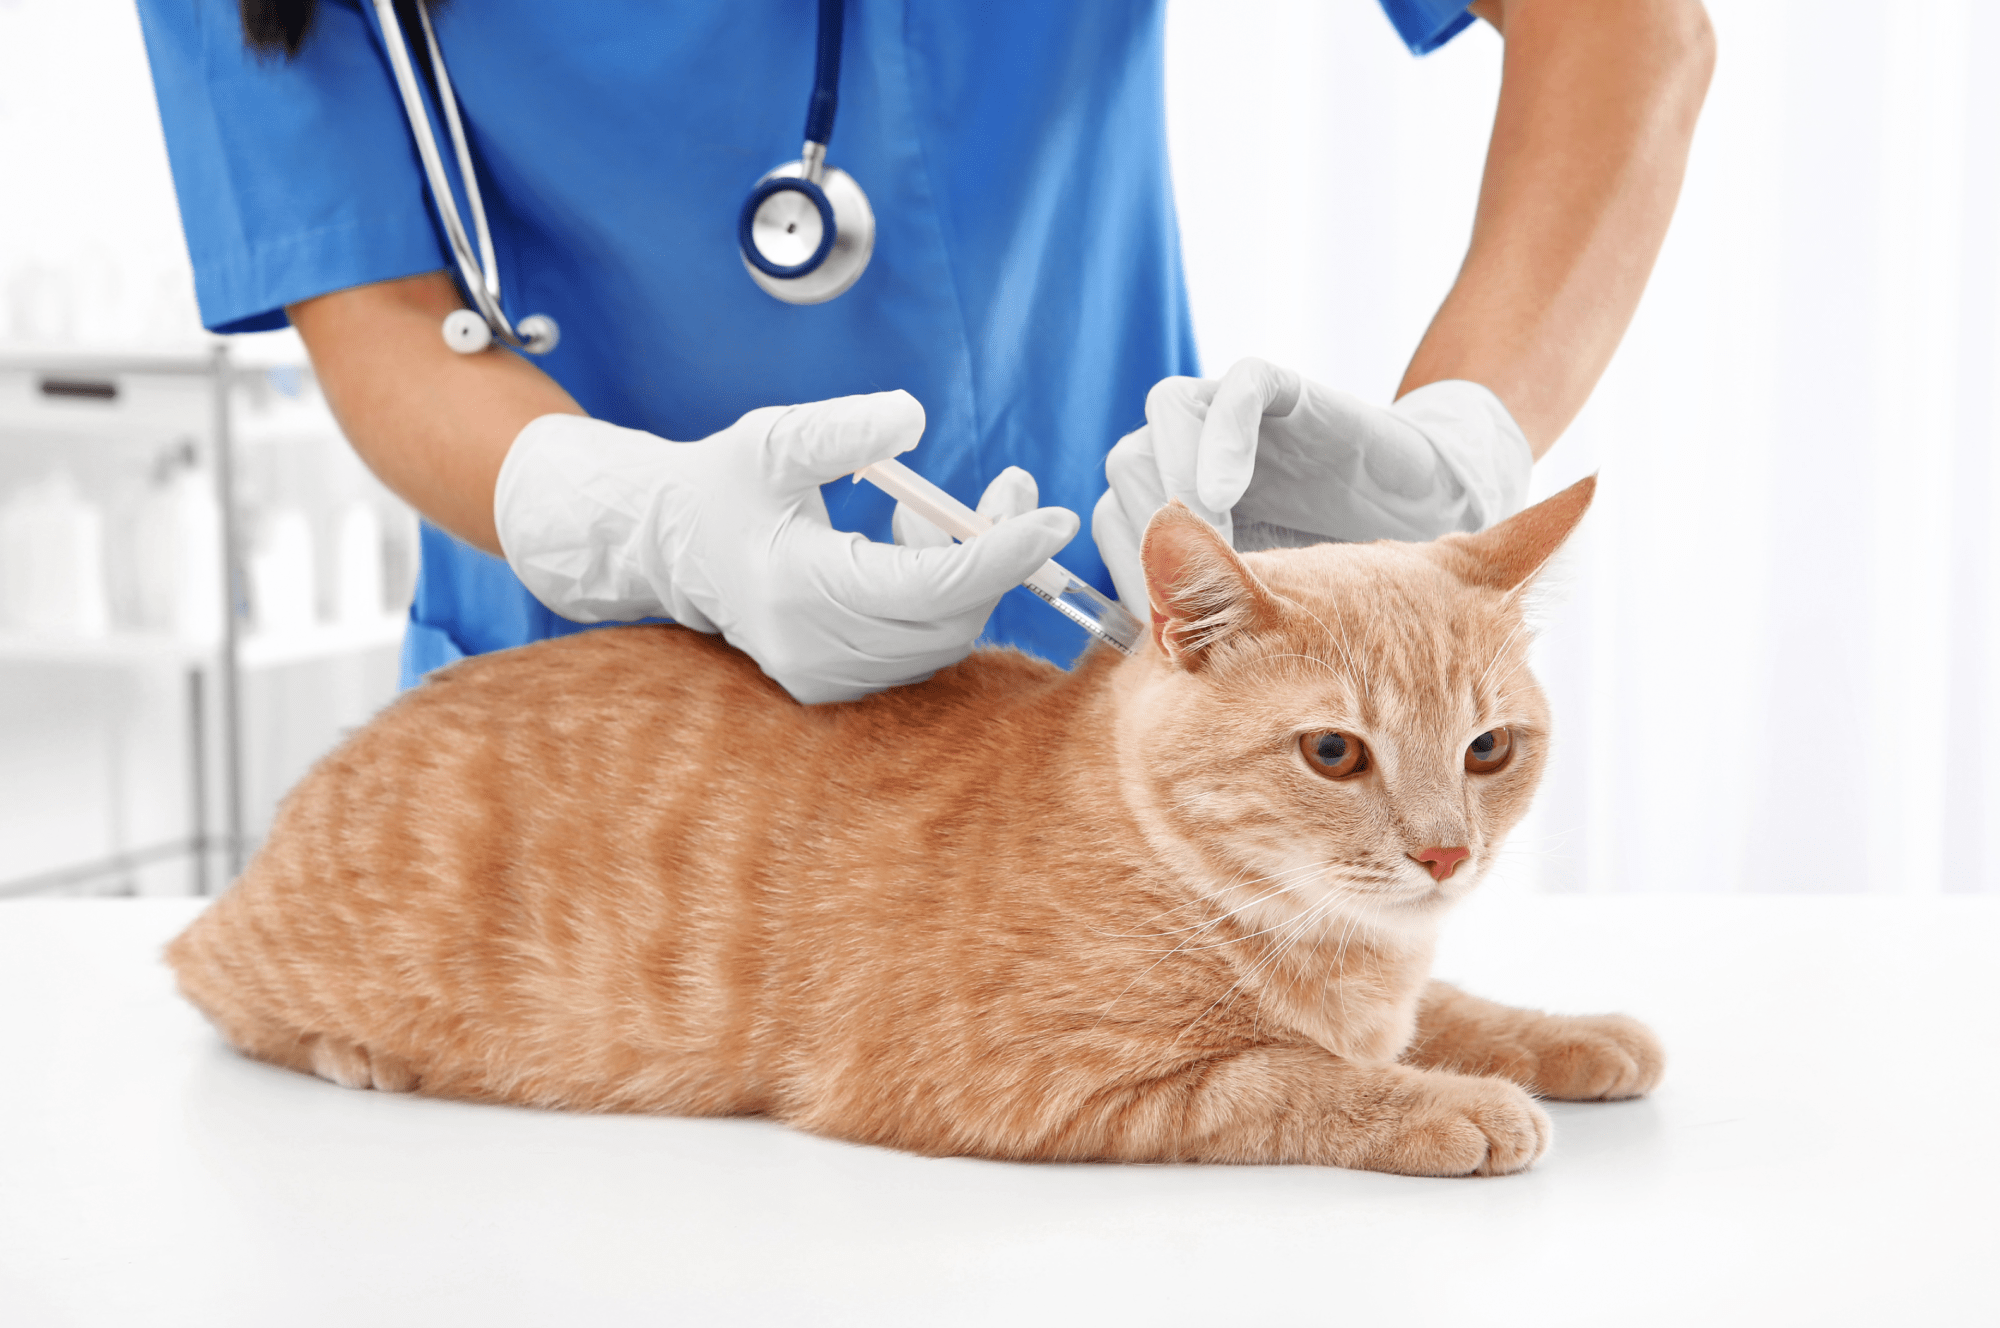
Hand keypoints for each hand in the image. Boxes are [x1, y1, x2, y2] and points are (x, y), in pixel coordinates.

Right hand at [494, 391, 1078, 703]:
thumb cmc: (726, 485)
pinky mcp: (835, 686)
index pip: (926, 588)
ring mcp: (825, 679)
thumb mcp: (773, 438)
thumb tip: (913, 418)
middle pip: (947, 619)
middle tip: (1015, 487)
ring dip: (966, 571)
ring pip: (940, 636)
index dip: (999, 556)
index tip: (1054, 520)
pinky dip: (938, 596)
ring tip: (937, 507)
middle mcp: (813, 651)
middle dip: (996, 554)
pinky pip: (919, 647)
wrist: (674, 549)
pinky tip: (912, 545)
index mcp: (797, 591)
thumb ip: (844, 427)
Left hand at [1091, 358, 1531, 610]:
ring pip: (1166, 418)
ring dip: (1172, 474)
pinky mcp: (1282, 394)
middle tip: (1170, 579)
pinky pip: (1238, 389)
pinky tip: (1219, 493)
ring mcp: (1235, 420)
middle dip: (1142, 520)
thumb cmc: (1340, 577)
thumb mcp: (1270, 614)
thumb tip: (1155, 681)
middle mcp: (1197, 458)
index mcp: (1178, 511)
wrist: (1416, 505)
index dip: (1123, 564)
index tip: (1152, 621)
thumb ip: (1214, 630)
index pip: (1117, 521)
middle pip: (1131, 468)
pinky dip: (1221, 437)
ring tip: (1197, 536)